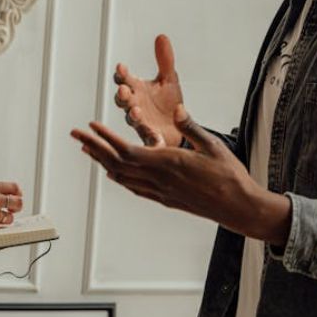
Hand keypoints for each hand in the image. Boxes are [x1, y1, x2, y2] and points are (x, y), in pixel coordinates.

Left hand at [70, 105, 291, 243]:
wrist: (239, 208)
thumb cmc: (230, 175)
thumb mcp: (213, 145)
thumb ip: (191, 127)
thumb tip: (176, 108)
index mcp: (168, 163)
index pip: (126, 150)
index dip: (105, 139)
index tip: (90, 126)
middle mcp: (159, 180)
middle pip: (116, 164)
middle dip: (94, 148)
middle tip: (77, 135)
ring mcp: (161, 192)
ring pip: (122, 178)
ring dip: (102, 162)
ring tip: (89, 150)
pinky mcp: (166, 200)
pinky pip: (135, 189)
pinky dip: (119, 178)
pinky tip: (114, 173)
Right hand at [114, 34, 184, 146]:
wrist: (180, 128)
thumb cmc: (168, 104)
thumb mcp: (169, 79)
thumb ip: (165, 60)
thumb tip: (162, 37)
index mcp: (138, 90)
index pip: (125, 80)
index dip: (122, 75)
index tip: (121, 67)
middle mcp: (135, 105)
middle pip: (124, 100)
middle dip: (122, 95)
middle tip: (124, 90)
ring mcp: (142, 122)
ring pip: (133, 119)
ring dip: (133, 115)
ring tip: (136, 111)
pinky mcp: (152, 137)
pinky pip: (149, 138)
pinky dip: (152, 138)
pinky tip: (156, 138)